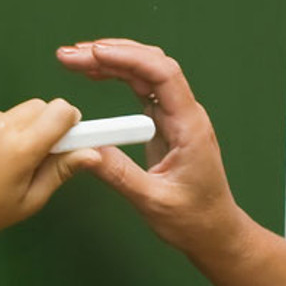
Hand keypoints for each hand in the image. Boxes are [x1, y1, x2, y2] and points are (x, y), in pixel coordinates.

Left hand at [0, 98, 99, 285]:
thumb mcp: (30, 200)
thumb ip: (61, 171)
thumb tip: (93, 154)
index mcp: (22, 148)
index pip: (61, 111)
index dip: (68, 120)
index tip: (67, 133)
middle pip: (37, 107)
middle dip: (40, 125)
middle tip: (27, 154)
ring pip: (8, 114)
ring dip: (8, 130)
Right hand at [55, 39, 253, 260]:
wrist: (213, 232)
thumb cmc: (194, 219)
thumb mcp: (153, 202)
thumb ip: (119, 175)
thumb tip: (86, 149)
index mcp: (189, 126)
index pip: (163, 75)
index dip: (128, 58)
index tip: (94, 54)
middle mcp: (185, 114)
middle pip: (151, 65)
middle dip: (111, 53)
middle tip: (71, 55)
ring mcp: (175, 117)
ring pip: (145, 73)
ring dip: (111, 61)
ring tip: (74, 59)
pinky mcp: (165, 124)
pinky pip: (142, 89)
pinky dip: (118, 77)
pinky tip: (95, 73)